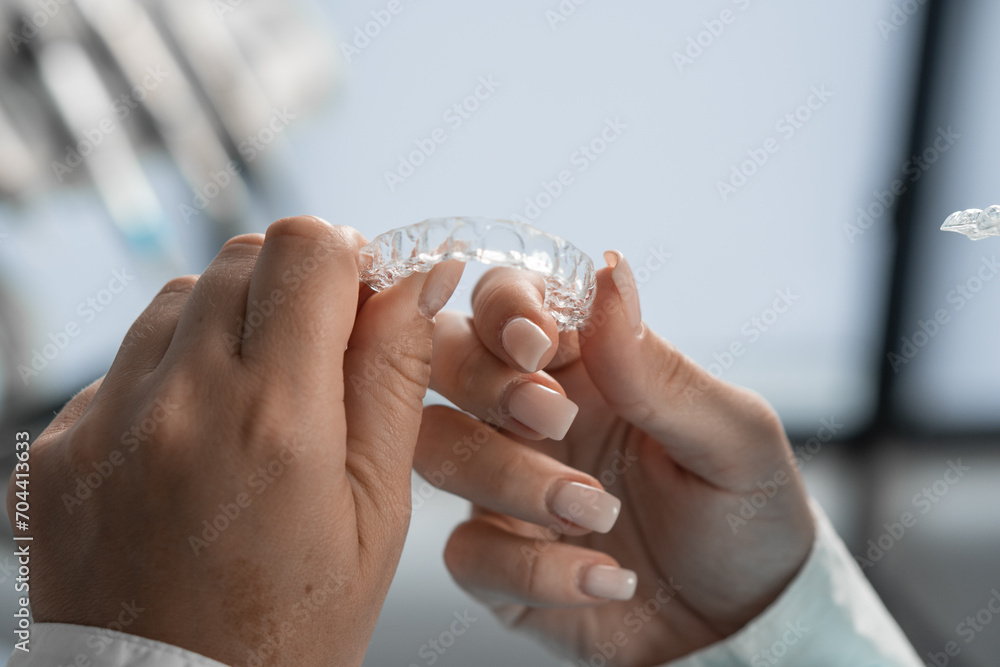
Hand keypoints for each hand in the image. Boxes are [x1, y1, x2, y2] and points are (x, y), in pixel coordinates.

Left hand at [8, 217, 462, 666]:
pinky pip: (126, 359)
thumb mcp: (377, 512)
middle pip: (242, 255)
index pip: (308, 248)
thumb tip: (418, 277)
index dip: (348, 261)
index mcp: (275, 420)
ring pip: (180, 296)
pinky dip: (173, 374)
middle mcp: (177, 403)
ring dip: (229, 325)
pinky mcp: (58, 443)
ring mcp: (104, 420)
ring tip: (252, 409)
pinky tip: (195, 444)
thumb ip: (394, 378)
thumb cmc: (291, 627)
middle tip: (315, 360)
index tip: (360, 305)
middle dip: (292, 288)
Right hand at [414, 252, 814, 665]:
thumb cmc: (746, 515)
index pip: (508, 301)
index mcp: (585, 365)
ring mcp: (505, 487)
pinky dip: (534, 570)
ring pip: (440, 449)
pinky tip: (606, 580)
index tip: (537, 342)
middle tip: (555, 418)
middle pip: (446, 359)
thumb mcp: (732, 437)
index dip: (504, 307)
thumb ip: (659, 368)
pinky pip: (469, 553)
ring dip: (510, 477)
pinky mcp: (499, 563)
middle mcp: (529, 416)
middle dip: (483, 379)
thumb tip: (610, 271)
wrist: (748, 623)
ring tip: (599, 512)